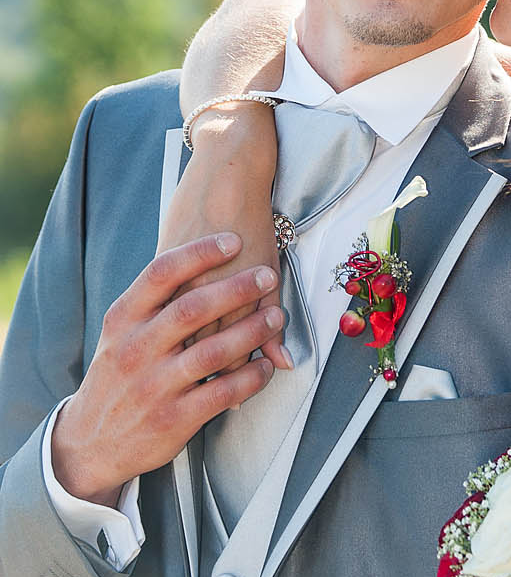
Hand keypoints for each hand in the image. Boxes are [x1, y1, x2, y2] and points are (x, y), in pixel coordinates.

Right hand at [51, 234, 284, 507]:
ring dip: (251, 331)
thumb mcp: (121, 335)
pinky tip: (266, 366)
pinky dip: (250, 377)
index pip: (161, 274)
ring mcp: (154, 386)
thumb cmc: (118, 376)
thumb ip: (154, 304)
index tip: (234, 240)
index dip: (200, 253)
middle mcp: (136, 350)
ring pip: (212, 352)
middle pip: (192, 308)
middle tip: (268, 275)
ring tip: (277, 317)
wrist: (90, 441)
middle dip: (237, 288)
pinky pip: (222, 393)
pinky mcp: (174, 419)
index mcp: (122, 320)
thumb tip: (202, 262)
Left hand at [160, 104, 287, 372]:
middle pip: (197, 352)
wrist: (228, 171)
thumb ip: (172, 286)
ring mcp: (228, 285)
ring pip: (232, 342)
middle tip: (210, 406)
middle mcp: (195, 290)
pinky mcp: (257, 274)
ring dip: (242, 369)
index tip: (176, 393)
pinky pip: (262, 319)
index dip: (175, 371)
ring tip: (244, 396)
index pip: (169, 344)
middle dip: (203, 380)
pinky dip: (270, 344)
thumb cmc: (195, 207)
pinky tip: (277, 364)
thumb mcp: (175, 248)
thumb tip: (166, 321)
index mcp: (169, 286)